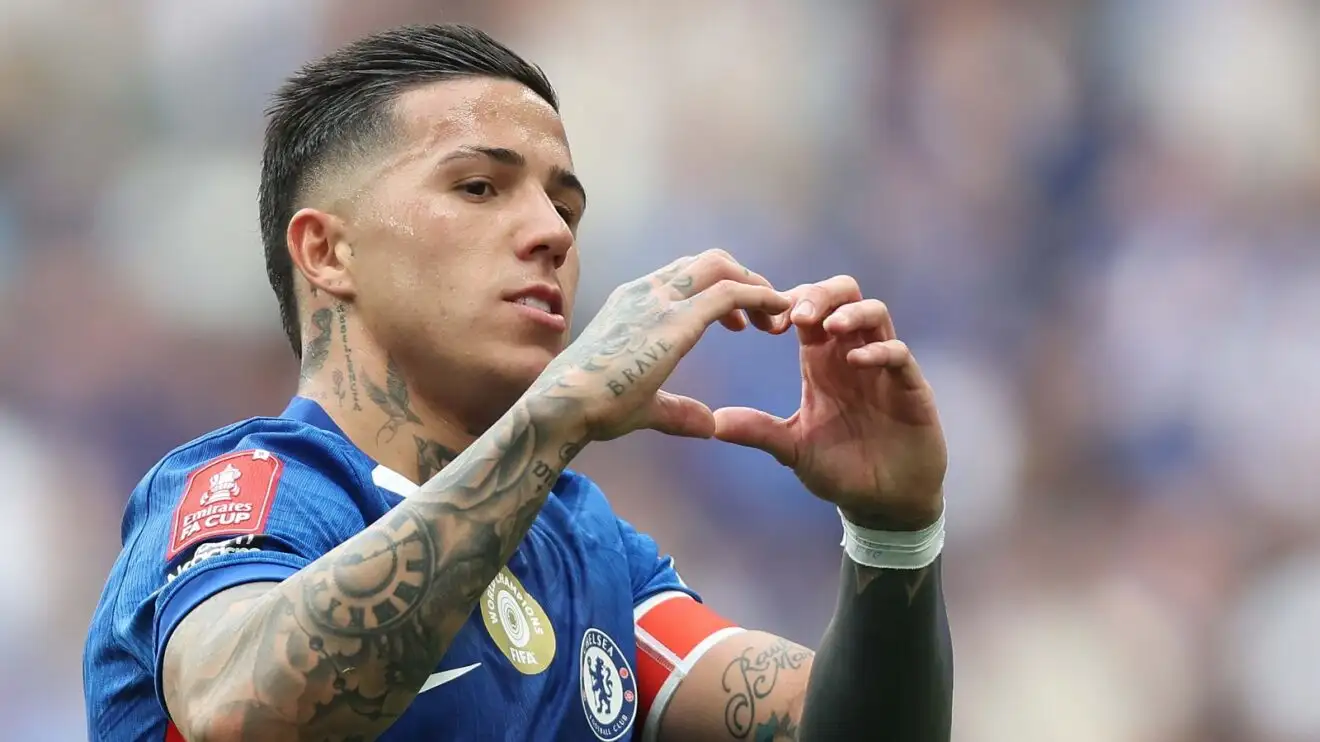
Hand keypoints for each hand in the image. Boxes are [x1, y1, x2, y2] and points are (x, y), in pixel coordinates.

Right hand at [534, 250, 791, 442]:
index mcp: (632, 303)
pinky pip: (730, 292)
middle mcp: (645, 291)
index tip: (739, 324)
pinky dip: (760, 296)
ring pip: (721, 266)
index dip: (718, 291)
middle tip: (763, 316)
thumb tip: (708, 424)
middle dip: (742, 279)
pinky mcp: (675, 318)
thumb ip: (677, 410)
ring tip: (775, 316)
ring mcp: (658, 299)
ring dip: (755, 285)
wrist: (564, 406)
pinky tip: (777, 312)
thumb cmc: (590, 408)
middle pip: (707, 261)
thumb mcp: (642, 404)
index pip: (683, 276)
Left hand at [713, 276, 946, 528]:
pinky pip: (899, 353)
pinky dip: (878, 350)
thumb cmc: (840, 469)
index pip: (808, 309)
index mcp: (821, 361)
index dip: (788, 304)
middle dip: (821, 294)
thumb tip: (715, 423)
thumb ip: (760, 431)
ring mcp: (884, 368)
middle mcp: (852, 355)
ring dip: (850, 312)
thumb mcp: (792, 449)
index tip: (763, 321)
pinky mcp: (911, 387)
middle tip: (797, 314)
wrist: (883, 502)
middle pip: (844, 295)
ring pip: (875, 312)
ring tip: (827, 327)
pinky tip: (854, 361)